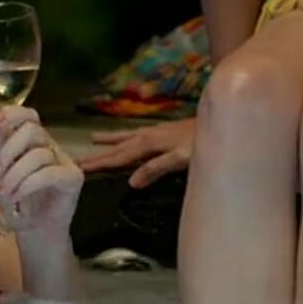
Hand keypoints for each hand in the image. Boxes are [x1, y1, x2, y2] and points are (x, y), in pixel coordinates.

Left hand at [0, 106, 83, 235]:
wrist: (34, 231)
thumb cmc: (16, 202)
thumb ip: (0, 146)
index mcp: (32, 142)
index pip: (29, 115)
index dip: (14, 113)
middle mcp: (49, 147)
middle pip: (33, 129)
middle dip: (10, 148)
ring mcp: (64, 161)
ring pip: (38, 154)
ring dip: (16, 173)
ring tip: (6, 192)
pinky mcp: (73, 178)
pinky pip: (49, 173)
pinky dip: (28, 184)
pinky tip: (17, 196)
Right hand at [77, 117, 194, 188]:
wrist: (223, 121)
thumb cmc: (203, 143)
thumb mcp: (180, 159)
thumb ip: (156, 168)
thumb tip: (131, 182)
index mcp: (149, 143)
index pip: (120, 156)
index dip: (101, 163)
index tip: (81, 168)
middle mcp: (149, 135)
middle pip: (119, 147)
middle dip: (100, 154)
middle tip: (79, 160)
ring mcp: (157, 131)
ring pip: (128, 136)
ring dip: (111, 140)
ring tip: (94, 139)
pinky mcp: (166, 130)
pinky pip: (138, 134)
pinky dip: (128, 136)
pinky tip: (130, 136)